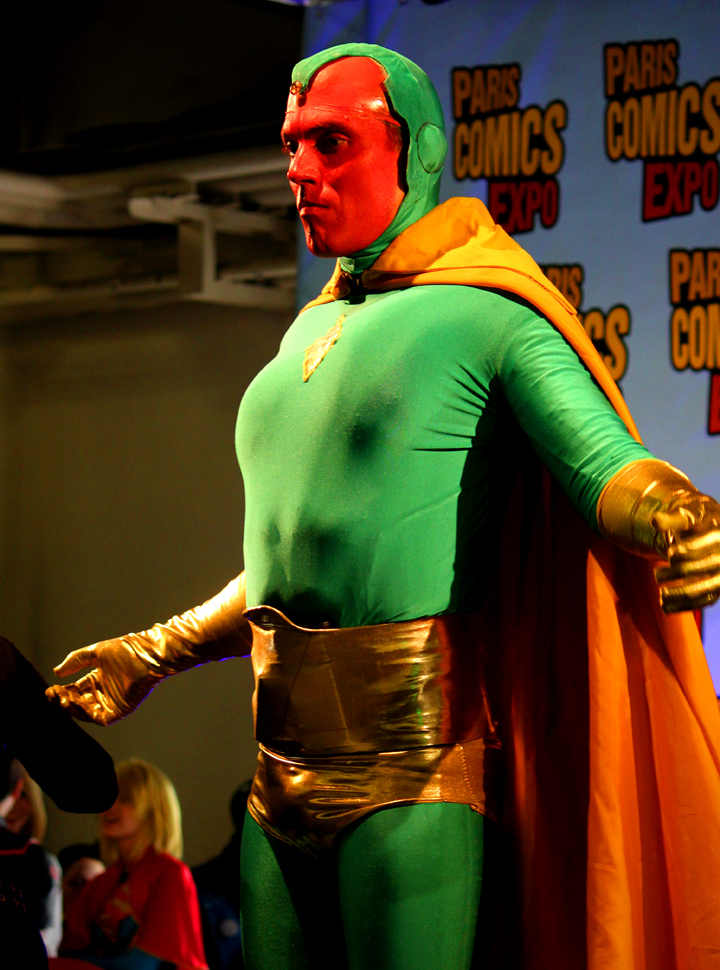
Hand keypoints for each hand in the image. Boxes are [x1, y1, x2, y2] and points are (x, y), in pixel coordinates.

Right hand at [46, 636, 163, 724]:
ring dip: (73, 707)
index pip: (75, 689)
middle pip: (78, 702)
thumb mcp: (94, 653)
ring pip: (86, 711)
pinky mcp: (118, 711)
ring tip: (63, 699)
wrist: (144, 655)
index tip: (51, 690)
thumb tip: (56, 672)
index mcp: (98, 678)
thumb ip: (75, 661)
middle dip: (64, 700)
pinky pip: (98, 717)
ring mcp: (111, 703)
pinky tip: (76, 703)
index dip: (62, 691)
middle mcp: (103, 692)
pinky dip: (85, 713)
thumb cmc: (124, 650)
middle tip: (54, 695)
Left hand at [652, 495, 719, 612]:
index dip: (690, 549)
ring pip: (706, 589)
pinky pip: (703, 601)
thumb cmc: (692, 522)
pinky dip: (684, 606)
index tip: (670, 553)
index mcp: (719, 535)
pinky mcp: (715, 588)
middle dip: (679, 572)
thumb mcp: (683, 516)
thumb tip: (655, 521)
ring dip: (681, 594)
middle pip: (705, 567)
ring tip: (660, 594)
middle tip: (656, 575)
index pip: (708, 543)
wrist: (706, 531)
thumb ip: (671, 519)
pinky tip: (665, 607)